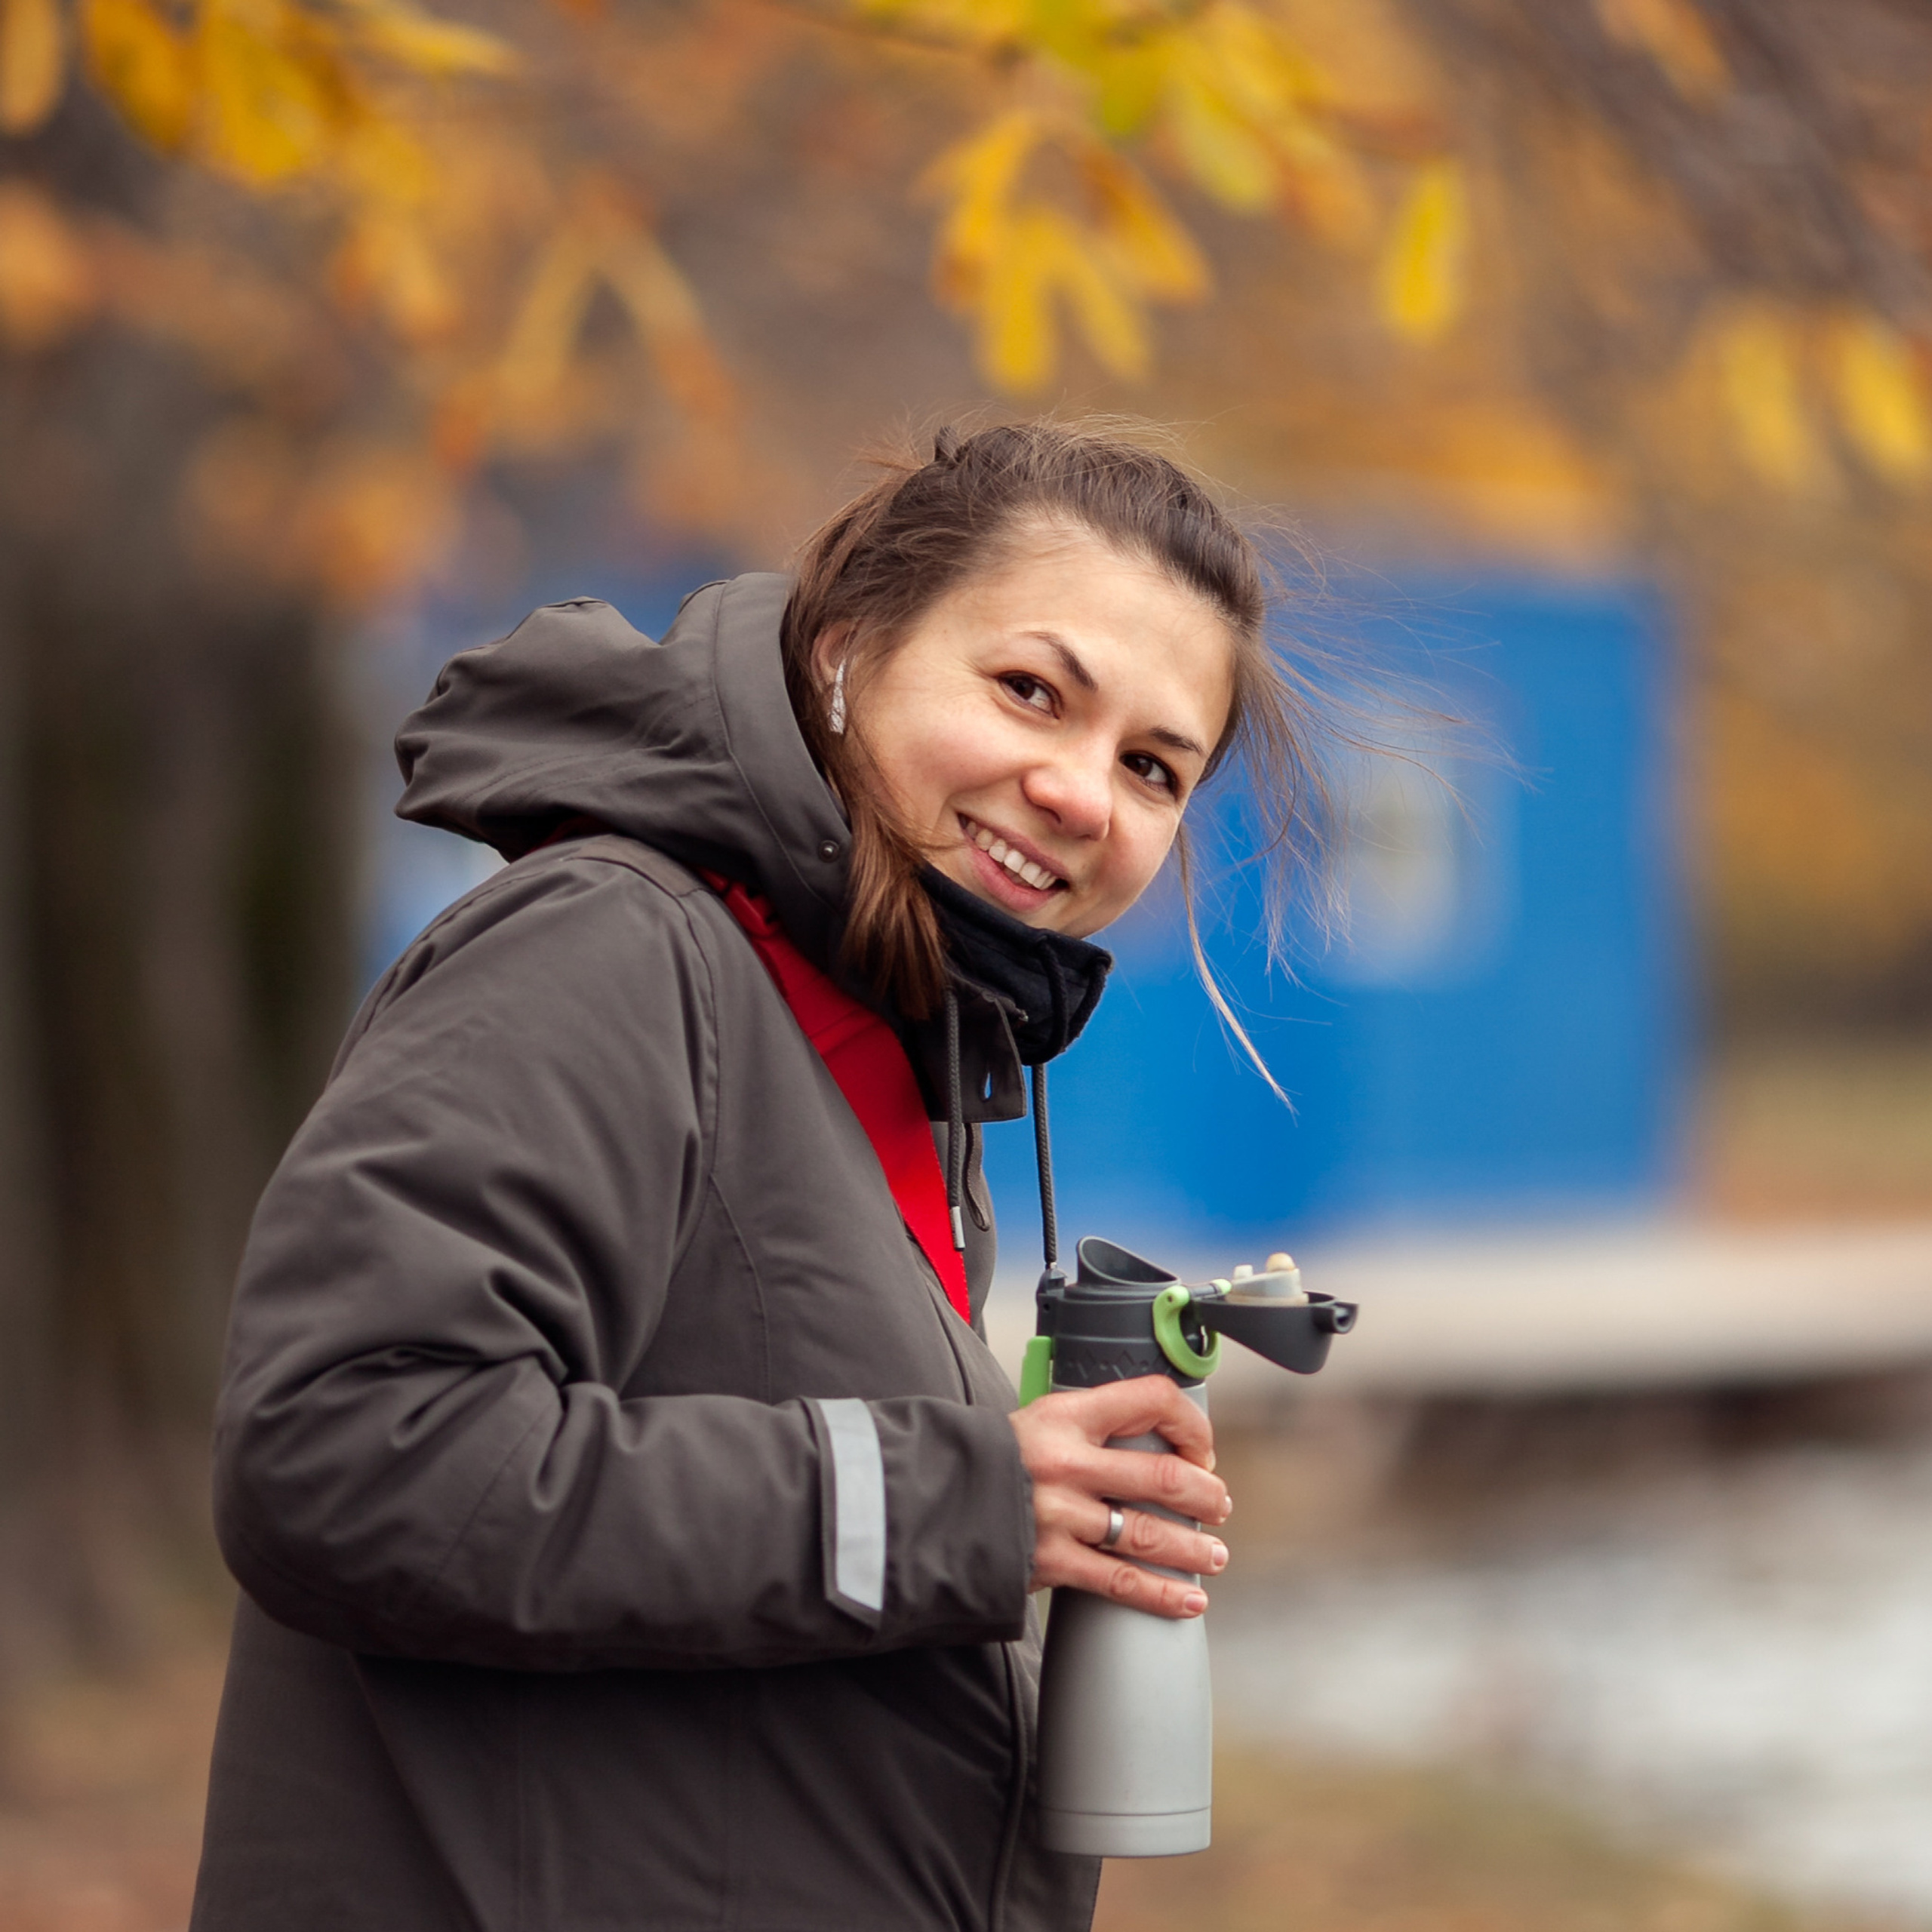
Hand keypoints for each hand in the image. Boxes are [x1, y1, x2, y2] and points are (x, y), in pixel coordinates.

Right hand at [1009, 1376, 1231, 1619]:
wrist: (926, 1503)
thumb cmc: (988, 1463)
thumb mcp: (1035, 1423)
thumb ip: (1086, 1428)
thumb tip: (1144, 1437)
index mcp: (1066, 1416)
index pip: (1150, 1399)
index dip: (1191, 1425)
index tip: (1201, 1449)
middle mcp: (1067, 1462)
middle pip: (1164, 1476)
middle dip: (1206, 1496)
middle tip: (1218, 1505)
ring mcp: (1059, 1514)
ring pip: (1150, 1533)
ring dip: (1194, 1548)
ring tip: (1213, 1555)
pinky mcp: (1050, 1561)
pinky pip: (1121, 1580)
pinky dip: (1162, 1594)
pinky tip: (1188, 1599)